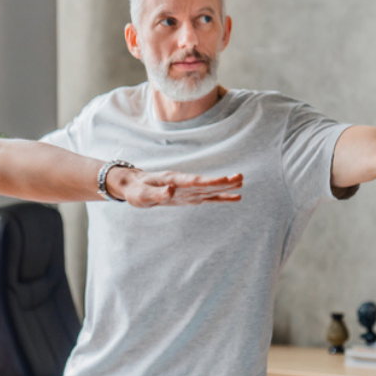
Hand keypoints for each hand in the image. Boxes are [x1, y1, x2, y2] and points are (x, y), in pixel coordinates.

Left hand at [108, 169, 242, 206]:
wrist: (133, 185)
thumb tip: (171, 190)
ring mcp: (187, 190)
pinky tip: (234, 197)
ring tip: (241, 184)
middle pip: (205, 184)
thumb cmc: (136, 190)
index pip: (194, 182)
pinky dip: (220, 197)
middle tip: (240, 178)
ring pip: (208, 189)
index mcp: (173, 180)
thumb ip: (157, 193)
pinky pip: (206, 197)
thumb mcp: (142, 195)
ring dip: (224, 187)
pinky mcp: (188, 196)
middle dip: (222, 182)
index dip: (209, 182)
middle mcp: (183, 183)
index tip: (224, 180)